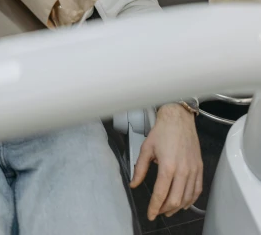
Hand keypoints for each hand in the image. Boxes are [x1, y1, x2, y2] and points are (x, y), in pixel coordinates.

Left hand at [130, 104, 203, 220]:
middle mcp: (182, 170)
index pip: (160, 194)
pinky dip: (191, 200)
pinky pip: (197, 190)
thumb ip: (140, 169)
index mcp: (168, 166)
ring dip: (177, 207)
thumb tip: (134, 183)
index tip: (150, 214)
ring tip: (168, 210)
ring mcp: (193, 170)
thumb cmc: (163, 130)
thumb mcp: (146, 148)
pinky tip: (185, 203)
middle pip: (175, 200)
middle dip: (165, 210)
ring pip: (187, 198)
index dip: (154, 207)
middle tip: (157, 211)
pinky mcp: (199, 167)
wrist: (178, 118)